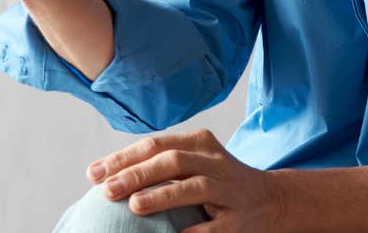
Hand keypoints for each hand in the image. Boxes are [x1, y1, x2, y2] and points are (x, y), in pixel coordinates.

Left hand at [87, 129, 288, 232]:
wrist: (273, 201)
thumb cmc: (219, 182)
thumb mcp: (195, 162)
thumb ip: (159, 164)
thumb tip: (105, 175)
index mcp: (201, 143)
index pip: (157, 144)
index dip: (123, 157)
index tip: (94, 173)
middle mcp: (217, 163)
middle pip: (174, 160)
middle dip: (138, 173)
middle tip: (107, 189)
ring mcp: (230, 191)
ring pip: (195, 187)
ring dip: (164, 195)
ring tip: (135, 205)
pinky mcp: (238, 222)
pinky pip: (213, 228)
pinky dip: (192, 231)